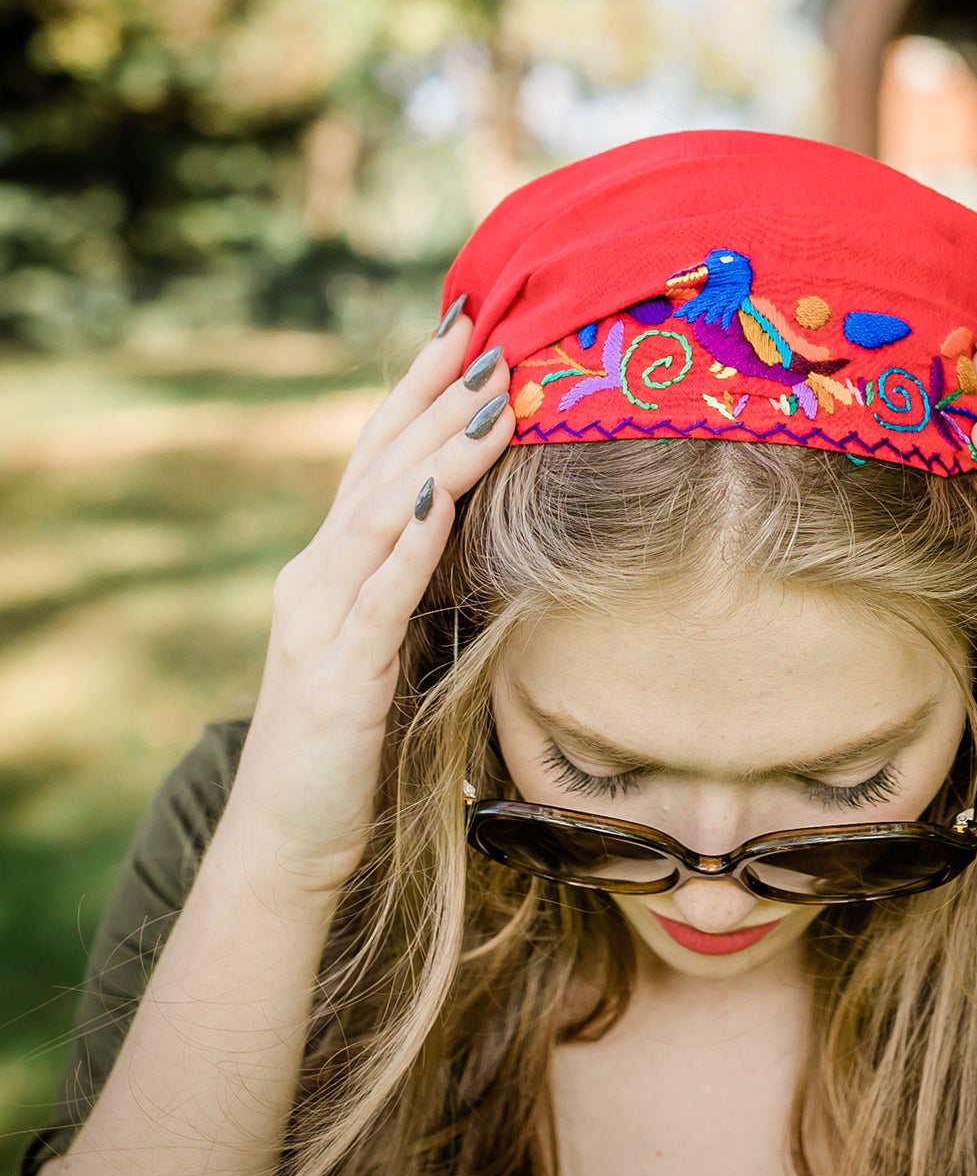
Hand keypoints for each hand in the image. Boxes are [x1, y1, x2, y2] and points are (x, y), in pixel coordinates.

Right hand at [224, 297, 512, 889]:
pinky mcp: (338, 675)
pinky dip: (406, 545)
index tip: (469, 337)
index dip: (420, 395)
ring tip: (492, 400)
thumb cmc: (347, 743)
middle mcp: (316, 578)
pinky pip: (377, 598)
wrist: (285, 837)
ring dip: (438, 454)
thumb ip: (408, 587)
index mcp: (331, 569)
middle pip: (378, 466)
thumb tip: (464, 532)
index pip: (378, 460)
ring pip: (382, 514)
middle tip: (490, 338)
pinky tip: (435, 502)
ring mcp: (321, 622)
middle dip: (437, 400)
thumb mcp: (384, 647)